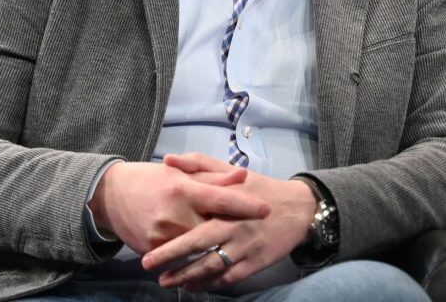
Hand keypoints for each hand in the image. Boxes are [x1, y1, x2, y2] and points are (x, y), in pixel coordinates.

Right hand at [88, 161, 269, 254]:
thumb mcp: (179, 172)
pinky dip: (193, 256)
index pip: (221, 199)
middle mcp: (174, 213)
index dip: (245, 205)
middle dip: (234, 230)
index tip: (266, 209)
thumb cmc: (150, 179)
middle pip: (214, 229)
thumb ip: (212, 177)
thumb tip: (243, 176)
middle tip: (254, 230)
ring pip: (200, 248)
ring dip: (216, 246)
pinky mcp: (153, 250)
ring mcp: (163, 235)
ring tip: (233, 244)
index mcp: (183, 189)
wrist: (110, 195)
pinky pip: (181, 258)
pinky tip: (204, 253)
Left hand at [140, 153, 315, 290]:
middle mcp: (236, 225)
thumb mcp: (229, 169)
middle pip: (199, 243)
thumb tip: (168, 160)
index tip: (148, 242)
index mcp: (227, 201)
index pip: (195, 216)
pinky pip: (229, 277)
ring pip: (212, 265)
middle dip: (171, 256)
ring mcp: (246, 246)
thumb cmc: (257, 187)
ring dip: (187, 275)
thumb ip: (197, 164)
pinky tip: (193, 286)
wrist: (297, 209)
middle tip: (148, 265)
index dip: (171, 231)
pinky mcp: (256, 263)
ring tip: (165, 280)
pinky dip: (210, 284)